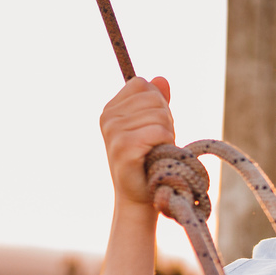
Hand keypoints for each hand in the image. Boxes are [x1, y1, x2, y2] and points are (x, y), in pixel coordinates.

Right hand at [100, 76, 174, 208]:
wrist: (140, 196)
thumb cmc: (149, 159)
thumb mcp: (153, 125)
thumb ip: (156, 102)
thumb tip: (161, 78)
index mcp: (111, 109)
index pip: (141, 84)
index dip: (157, 102)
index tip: (153, 124)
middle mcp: (108, 118)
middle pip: (153, 98)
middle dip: (165, 119)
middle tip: (157, 141)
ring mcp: (113, 132)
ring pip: (159, 115)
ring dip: (166, 134)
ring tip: (155, 150)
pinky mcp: (123, 147)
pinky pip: (158, 132)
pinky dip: (165, 144)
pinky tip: (155, 156)